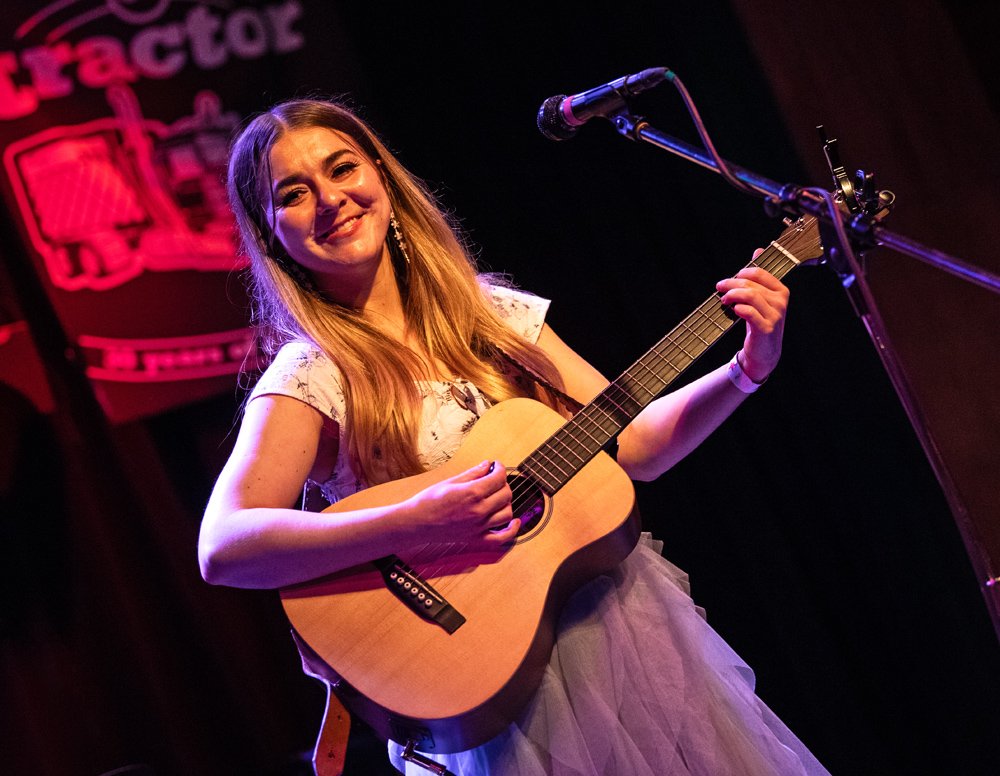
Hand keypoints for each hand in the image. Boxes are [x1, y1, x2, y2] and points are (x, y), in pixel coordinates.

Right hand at [404, 460, 519, 546]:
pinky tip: (515, 521)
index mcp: (472, 493)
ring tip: (498, 496)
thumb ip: (473, 473)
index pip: (498, 478)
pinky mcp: (476, 539)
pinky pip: (502, 538)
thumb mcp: (451, 481)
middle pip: (505, 494)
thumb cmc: (429, 501)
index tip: (496, 465)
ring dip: (506, 502)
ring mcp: (479, 527)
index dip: (500, 468)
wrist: (417, 523)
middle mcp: (479, 510)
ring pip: (507, 513)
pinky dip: (512, 530)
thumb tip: (487, 465)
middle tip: (495, 479)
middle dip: (503, 483)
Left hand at [715, 258, 788, 381]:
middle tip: (719, 288)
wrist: (764, 352)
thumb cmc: (760, 322)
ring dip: (732, 295)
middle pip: (751, 284)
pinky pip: (749, 312)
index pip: (760, 273)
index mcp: (781, 291)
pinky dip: (738, 309)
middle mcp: (780, 302)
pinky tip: (733, 310)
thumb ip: (760, 276)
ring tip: (724, 300)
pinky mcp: (765, 328)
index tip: (729, 279)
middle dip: (731, 284)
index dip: (741, 273)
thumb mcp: (762, 298)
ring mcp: (774, 315)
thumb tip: (758, 250)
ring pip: (750, 296)